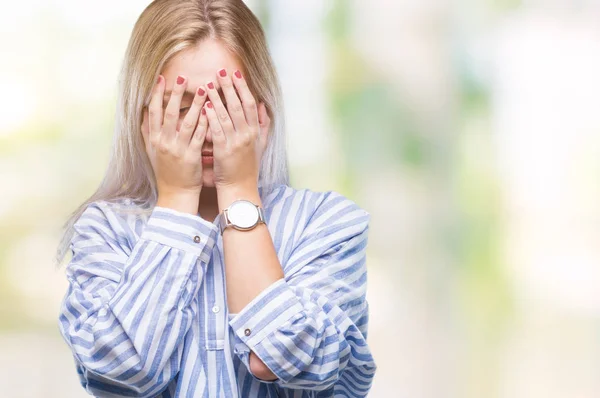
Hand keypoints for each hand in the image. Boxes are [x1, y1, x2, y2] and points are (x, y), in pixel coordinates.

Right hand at [141, 75, 208, 198]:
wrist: (175, 193)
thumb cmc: (166, 171)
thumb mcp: (152, 150)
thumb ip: (148, 131)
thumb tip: (144, 111)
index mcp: (154, 139)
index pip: (154, 112)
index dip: (157, 94)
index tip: (162, 78)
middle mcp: (164, 142)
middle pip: (170, 113)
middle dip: (176, 94)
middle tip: (183, 77)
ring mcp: (177, 149)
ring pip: (187, 123)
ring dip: (195, 105)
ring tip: (203, 89)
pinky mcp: (191, 157)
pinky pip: (199, 137)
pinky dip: (205, 123)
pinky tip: (212, 112)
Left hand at [203, 68, 269, 190]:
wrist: (240, 188)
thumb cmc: (247, 167)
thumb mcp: (260, 145)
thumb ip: (263, 125)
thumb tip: (263, 106)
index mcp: (255, 132)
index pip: (250, 104)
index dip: (243, 88)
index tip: (235, 73)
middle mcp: (247, 135)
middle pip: (239, 106)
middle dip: (230, 87)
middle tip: (221, 72)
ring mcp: (236, 142)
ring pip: (226, 115)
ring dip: (217, 98)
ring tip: (208, 84)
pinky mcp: (223, 151)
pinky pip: (217, 130)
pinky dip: (211, 116)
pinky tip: (205, 105)